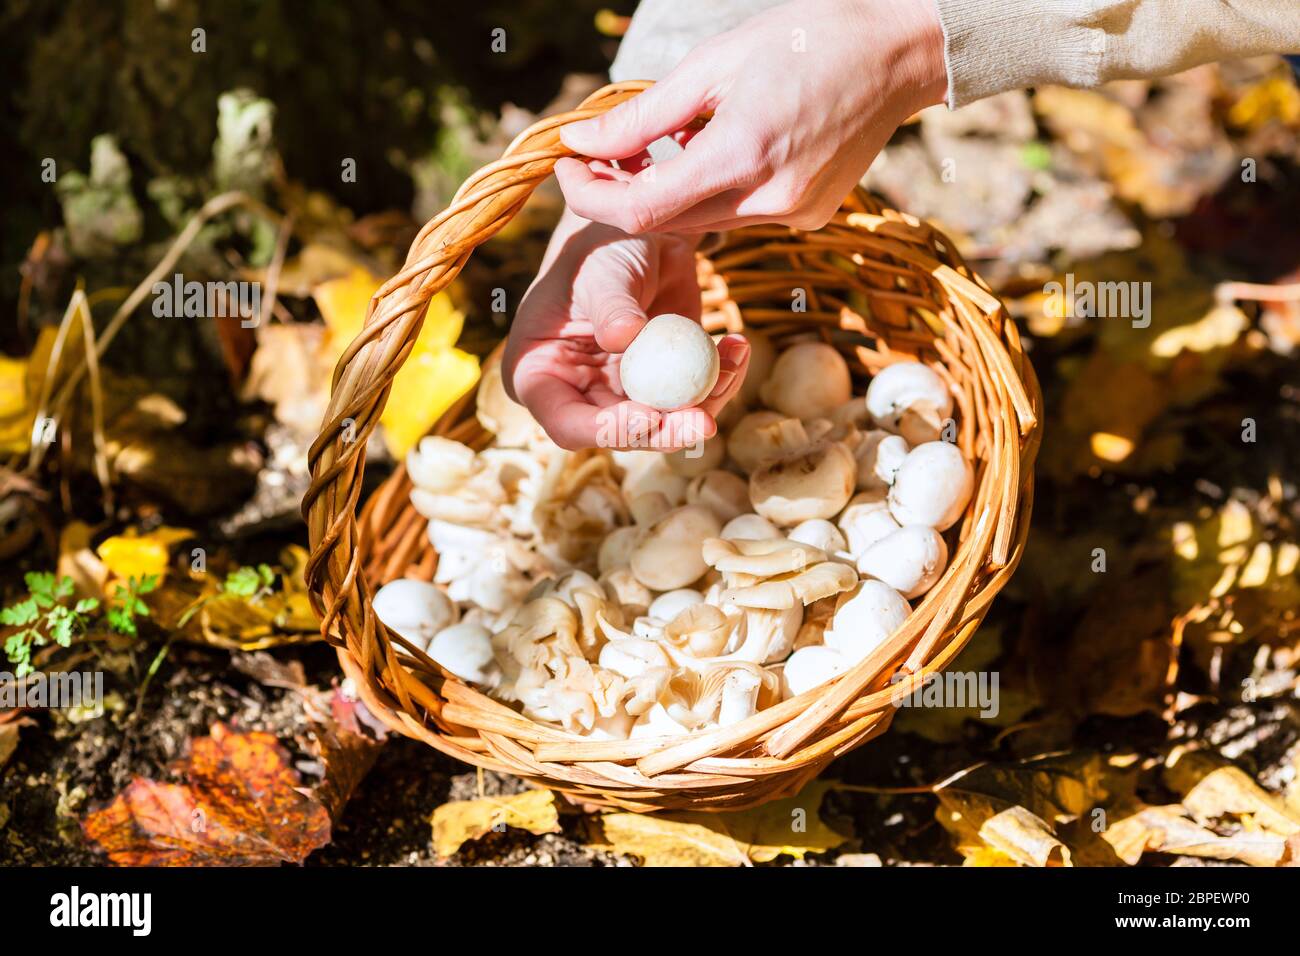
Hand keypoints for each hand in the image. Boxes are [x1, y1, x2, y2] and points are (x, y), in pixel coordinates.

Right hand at [502, 207, 749, 450]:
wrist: (640, 237)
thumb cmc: (603, 249)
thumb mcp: (601, 273)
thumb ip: (611, 306)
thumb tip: (624, 337)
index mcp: (540, 376)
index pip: (566, 423)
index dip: (607, 429)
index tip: (649, 415)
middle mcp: (579, 396)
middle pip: (621, 435)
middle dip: (666, 432)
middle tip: (703, 421)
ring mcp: (623, 395)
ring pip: (664, 425)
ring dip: (705, 405)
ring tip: (733, 361)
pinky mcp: (662, 387)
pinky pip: (693, 399)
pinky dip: (721, 380)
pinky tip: (737, 346)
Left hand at [555, 0, 947, 233]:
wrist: (896, 54)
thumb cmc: (806, 40)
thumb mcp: (712, 65)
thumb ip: (641, 116)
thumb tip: (582, 143)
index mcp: (741, 156)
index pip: (640, 211)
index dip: (591, 196)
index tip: (569, 165)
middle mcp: (769, 200)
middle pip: (666, 223)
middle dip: (622, 192)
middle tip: (601, 152)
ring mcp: (793, 215)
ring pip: (701, 223)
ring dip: (665, 193)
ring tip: (655, 145)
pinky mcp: (808, 216)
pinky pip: (738, 217)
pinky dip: (710, 193)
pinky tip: (711, 153)